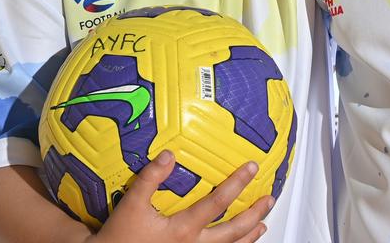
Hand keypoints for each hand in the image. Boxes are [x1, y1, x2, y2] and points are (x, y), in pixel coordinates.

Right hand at [90, 150, 271, 242]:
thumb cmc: (120, 235)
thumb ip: (150, 178)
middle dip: (253, 214)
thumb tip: (169, 154)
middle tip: (268, 199)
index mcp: (183, 229)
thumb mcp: (132, 203)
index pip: (218, 203)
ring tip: (262, 225)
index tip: (251, 168)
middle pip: (234, 231)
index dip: (237, 183)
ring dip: (248, 236)